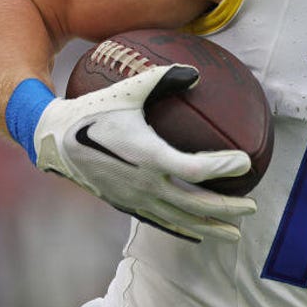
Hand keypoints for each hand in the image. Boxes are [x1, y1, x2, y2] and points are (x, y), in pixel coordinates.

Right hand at [33, 64, 256, 241]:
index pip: (194, 169)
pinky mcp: (125, 205)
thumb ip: (162, 78)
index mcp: (147, 156)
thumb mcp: (128, 89)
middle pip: (194, 203)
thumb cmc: (93, 110)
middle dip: (226, 208)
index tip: (245, 162)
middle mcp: (143, 183)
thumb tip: (196, 72)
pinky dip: (183, 230)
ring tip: (235, 234)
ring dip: (210, 227)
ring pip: (179, 220)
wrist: (53, 140)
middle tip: (253, 207)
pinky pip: (161, 222)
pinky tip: (200, 234)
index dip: (222, 167)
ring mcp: (133, 198)